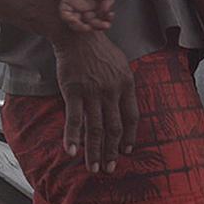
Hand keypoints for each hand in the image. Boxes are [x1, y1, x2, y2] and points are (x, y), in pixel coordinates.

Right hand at [54, 30, 136, 171]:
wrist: (77, 34)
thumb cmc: (98, 49)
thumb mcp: (120, 64)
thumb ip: (123, 85)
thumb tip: (125, 105)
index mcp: (126, 84)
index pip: (132, 117)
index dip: (129, 136)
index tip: (126, 150)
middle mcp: (112, 91)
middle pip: (114, 128)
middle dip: (112, 152)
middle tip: (109, 169)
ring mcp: (93, 92)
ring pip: (95, 129)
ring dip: (94, 152)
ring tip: (93, 168)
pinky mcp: (73, 91)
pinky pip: (74, 119)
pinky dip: (72, 137)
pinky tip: (72, 152)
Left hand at [58, 0, 114, 32]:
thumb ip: (108, 2)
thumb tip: (107, 13)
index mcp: (95, 10)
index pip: (98, 22)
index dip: (103, 25)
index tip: (108, 23)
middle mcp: (84, 11)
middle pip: (87, 25)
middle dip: (94, 27)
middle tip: (100, 25)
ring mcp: (75, 8)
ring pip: (75, 23)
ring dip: (80, 28)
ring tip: (87, 27)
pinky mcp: (66, 3)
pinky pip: (65, 14)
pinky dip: (68, 19)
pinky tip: (75, 21)